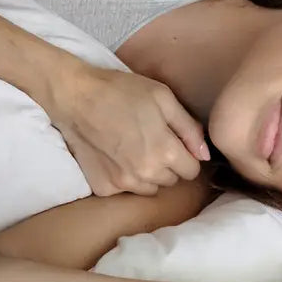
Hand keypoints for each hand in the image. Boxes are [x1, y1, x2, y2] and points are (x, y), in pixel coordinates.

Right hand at [46, 60, 208, 195]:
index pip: (192, 170)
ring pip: (150, 188)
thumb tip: (205, 155)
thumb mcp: (163, 98)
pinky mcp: (104, 187)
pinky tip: (115, 156)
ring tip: (134, 149)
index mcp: (166, 152)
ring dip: (148, 174)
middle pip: (172, 180)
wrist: (75, 97)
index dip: (185, 155)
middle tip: (151, 140)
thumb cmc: (121, 91)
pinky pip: (125, 190)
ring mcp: (123, 184)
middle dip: (167, 164)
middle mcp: (147, 174)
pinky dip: (124, 177)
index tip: (173, 142)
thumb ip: (189, 128)